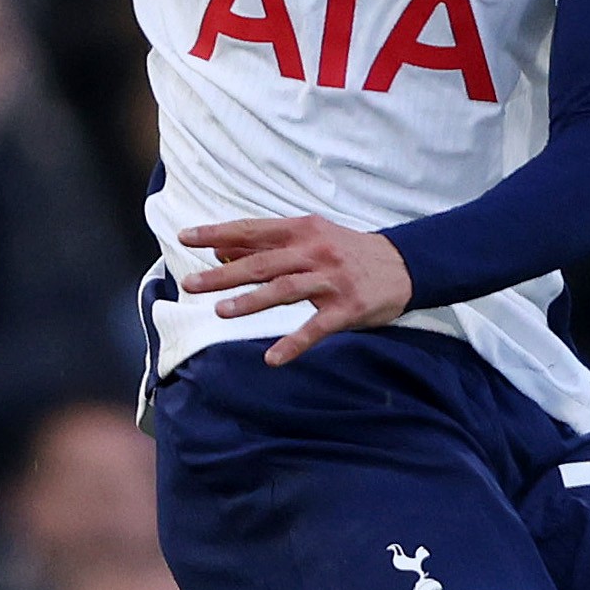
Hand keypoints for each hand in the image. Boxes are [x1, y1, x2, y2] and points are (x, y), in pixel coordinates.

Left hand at [179, 215, 414, 365]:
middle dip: (223, 275)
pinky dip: (294, 344)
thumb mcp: (309, 238)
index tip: (185, 237)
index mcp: (302, 230)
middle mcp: (315, 251)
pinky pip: (317, 328)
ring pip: (285, 289)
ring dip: (251, 301)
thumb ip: (266, 245)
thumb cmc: (347, 250)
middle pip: (262, 262)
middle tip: (190, 284)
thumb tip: (219, 251)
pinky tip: (273, 359)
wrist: (403, 264)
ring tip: (221, 312)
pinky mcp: (348, 308)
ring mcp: (332, 279)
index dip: (217, 233)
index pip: (252, 230)